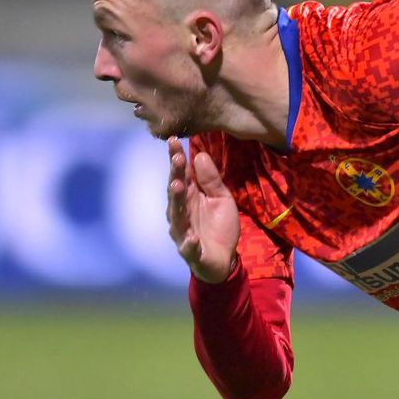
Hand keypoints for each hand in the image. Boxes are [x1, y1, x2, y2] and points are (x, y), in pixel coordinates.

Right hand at [166, 137, 240, 282]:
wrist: (224, 258)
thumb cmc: (219, 225)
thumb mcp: (222, 198)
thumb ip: (211, 180)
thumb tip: (200, 156)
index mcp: (189, 196)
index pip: (180, 174)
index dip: (176, 158)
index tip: (174, 140)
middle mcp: (181, 212)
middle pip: (176, 190)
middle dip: (175, 174)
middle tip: (177, 158)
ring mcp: (184, 232)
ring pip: (177, 216)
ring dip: (176, 201)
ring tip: (177, 186)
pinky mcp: (191, 252)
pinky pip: (188, 247)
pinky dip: (188, 242)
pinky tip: (192, 236)